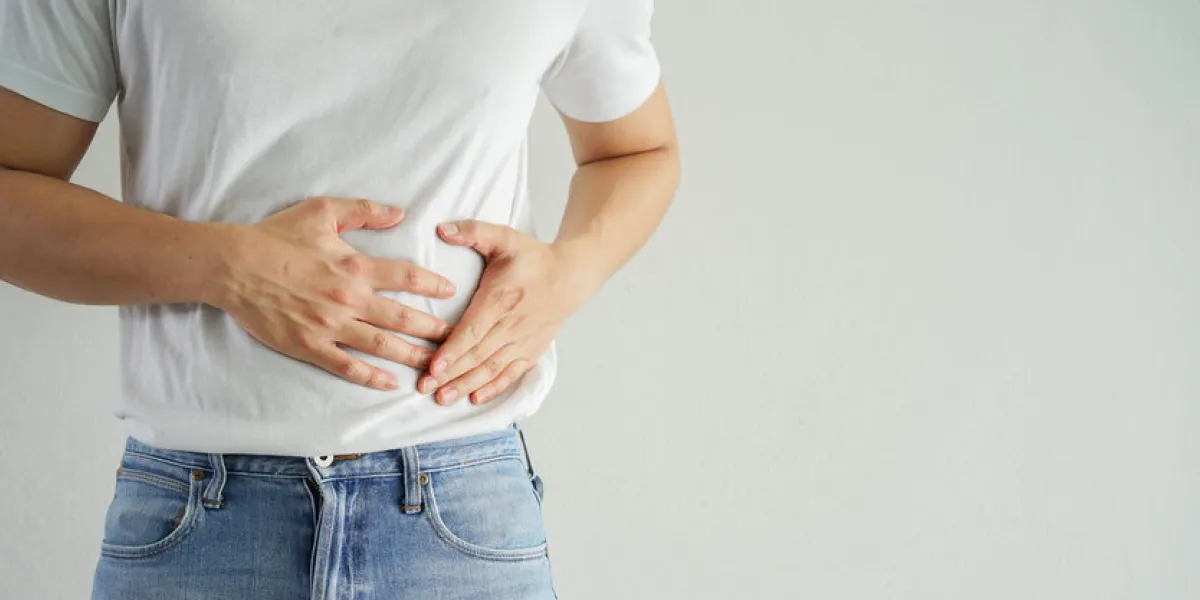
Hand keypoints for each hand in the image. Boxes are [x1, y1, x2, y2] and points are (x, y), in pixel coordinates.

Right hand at [211, 197, 456, 389]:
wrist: (233, 265)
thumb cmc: (276, 236)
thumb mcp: (322, 211)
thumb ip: (364, 211)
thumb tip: (400, 212)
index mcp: (355, 267)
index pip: (406, 277)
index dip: (432, 285)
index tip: (450, 292)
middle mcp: (348, 299)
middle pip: (403, 318)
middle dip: (433, 330)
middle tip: (456, 338)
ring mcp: (329, 326)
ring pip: (381, 345)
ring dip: (412, 356)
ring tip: (436, 366)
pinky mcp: (309, 346)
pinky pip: (346, 366)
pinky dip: (371, 377)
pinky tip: (390, 384)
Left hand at [418, 220, 592, 404]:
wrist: (572, 276)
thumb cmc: (534, 258)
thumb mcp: (505, 237)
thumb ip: (473, 231)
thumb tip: (442, 229)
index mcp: (501, 298)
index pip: (473, 330)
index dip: (453, 350)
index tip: (434, 366)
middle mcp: (512, 324)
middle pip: (477, 355)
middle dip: (451, 374)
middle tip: (425, 389)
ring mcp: (523, 340)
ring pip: (491, 368)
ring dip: (467, 385)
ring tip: (443, 399)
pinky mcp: (531, 350)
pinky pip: (511, 373)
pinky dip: (493, 387)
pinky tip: (475, 398)